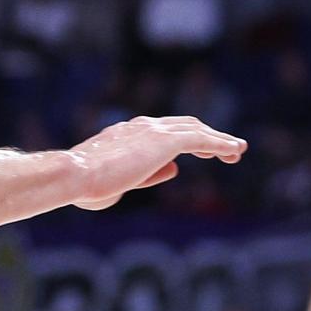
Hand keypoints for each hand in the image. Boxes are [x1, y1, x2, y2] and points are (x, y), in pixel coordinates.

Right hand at [68, 115, 247, 210]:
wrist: (72, 175)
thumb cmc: (83, 186)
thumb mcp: (120, 182)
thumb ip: (147, 174)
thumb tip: (174, 169)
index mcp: (126, 133)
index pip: (163, 130)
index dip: (185, 138)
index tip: (202, 150)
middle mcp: (141, 126)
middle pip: (185, 124)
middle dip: (208, 135)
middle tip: (227, 149)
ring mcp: (153, 131)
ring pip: (196, 130)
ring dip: (219, 139)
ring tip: (237, 151)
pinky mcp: (164, 141)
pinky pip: (200, 139)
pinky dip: (220, 143)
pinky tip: (234, 150)